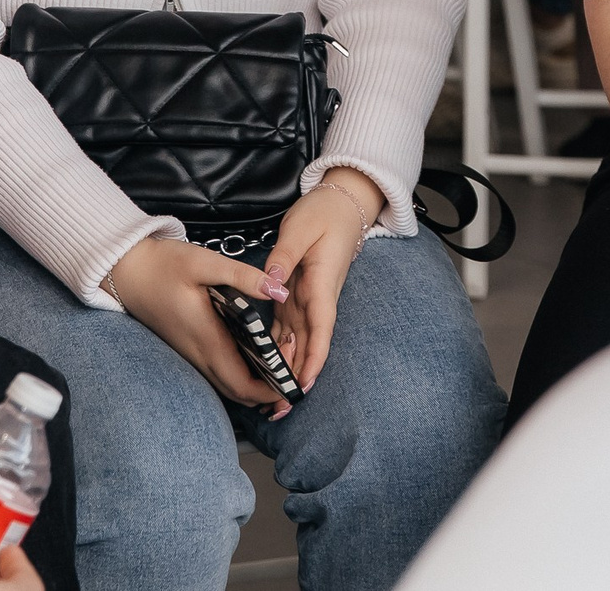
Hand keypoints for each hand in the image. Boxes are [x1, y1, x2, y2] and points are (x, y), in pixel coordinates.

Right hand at [108, 236, 293, 416]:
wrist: (126, 271)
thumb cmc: (163, 265)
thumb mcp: (205, 263)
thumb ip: (244, 277)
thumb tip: (279, 290)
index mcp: (206, 340)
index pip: (243, 385)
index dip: (271, 390)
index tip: (293, 380)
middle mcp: (198, 355)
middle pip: (239, 392)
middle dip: (269, 390)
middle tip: (292, 365)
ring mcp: (191, 355)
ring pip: (228, 384)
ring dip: (255, 383)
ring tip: (280, 359)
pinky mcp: (188, 348)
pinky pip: (218, 372)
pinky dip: (241, 372)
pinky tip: (256, 351)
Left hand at [264, 168, 383, 393]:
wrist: (342, 201)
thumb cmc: (324, 213)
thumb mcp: (300, 229)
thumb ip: (284, 256)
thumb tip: (271, 282)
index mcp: (321, 284)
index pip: (320, 328)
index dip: (314, 358)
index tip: (305, 384)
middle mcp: (318, 298)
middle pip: (310, 345)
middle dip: (298, 378)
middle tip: (279, 409)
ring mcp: (309, 299)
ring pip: (299, 342)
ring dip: (289, 371)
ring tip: (271, 400)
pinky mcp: (299, 296)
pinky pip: (290, 329)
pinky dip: (281, 351)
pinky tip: (267, 368)